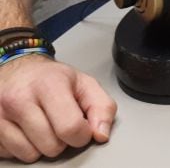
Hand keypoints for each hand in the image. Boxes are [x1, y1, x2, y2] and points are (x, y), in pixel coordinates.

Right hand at [0, 56, 114, 161]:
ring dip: (41, 146)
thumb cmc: (51, 78)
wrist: (16, 70)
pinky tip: (25, 130)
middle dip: (61, 140)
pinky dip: (22, 147)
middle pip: (51, 146)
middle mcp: (19, 99)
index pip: (70, 128)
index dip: (82, 134)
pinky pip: (11, 156)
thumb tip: (101, 135)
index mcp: (48, 85)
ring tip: (42, 125)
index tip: (81, 127)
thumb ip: (102, 107)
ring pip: (30, 155)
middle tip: (59, 122)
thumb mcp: (84, 83)